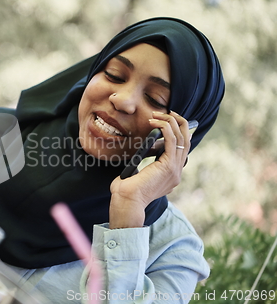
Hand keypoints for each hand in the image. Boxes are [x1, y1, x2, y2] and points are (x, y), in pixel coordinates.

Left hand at [109, 111, 190, 227]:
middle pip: (186, 140)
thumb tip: (143, 149)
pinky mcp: (168, 166)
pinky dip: (165, 128)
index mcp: (171, 174)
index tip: (166, 121)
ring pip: (181, 138)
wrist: (126, 202)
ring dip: (170, 122)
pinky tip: (156, 122)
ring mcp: (175, 169)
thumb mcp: (138, 173)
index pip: (181, 148)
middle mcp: (177, 172)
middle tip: (168, 112)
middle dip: (179, 123)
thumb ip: (144, 162)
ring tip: (158, 114)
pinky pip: (172, 140)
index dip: (177, 132)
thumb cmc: (126, 191)